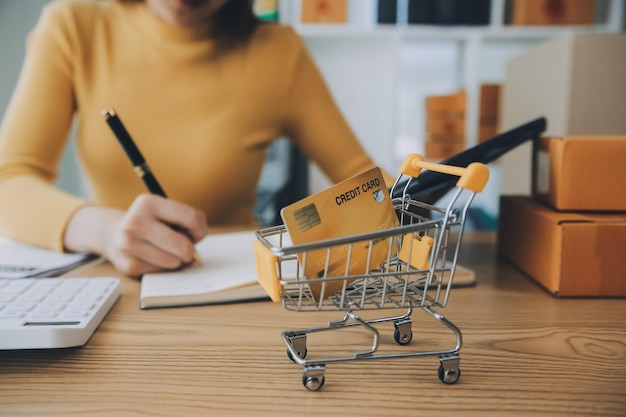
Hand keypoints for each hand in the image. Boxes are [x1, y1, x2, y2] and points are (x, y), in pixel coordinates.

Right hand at [64, 194, 207, 275]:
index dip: (200, 230)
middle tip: (184, 247)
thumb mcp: (165, 212)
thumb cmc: (151, 223)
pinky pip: (161, 271)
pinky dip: (163, 267)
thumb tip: (195, 258)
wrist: (112, 233)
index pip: (191, 218)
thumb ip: (187, 224)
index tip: (196, 234)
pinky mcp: (128, 265)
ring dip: (176, 260)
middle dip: (189, 250)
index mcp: (149, 203)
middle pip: (183, 246)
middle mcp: (135, 222)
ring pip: (174, 262)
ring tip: (165, 250)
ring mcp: (129, 244)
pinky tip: (153, 257)